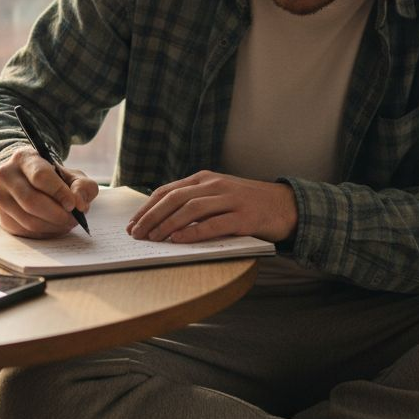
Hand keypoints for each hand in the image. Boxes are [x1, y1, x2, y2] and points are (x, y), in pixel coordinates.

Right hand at [0, 147, 98, 238]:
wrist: (29, 182)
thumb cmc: (54, 178)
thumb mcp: (73, 175)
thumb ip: (83, 186)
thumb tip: (79, 204)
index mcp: (24, 158)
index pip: (40, 176)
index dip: (59, 192)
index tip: (73, 205)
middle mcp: (6, 175)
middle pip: (31, 201)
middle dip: (57, 214)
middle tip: (73, 219)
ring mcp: (0, 197)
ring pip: (28, 220)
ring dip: (53, 226)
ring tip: (67, 223)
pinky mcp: (2, 217)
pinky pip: (25, 231)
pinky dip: (45, 233)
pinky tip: (54, 226)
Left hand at [126, 170, 296, 243]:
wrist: (286, 205)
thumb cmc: (248, 203)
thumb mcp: (219, 194)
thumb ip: (195, 200)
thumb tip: (161, 218)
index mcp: (205, 178)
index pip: (168, 190)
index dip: (147, 207)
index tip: (132, 224)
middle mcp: (216, 185)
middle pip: (175, 198)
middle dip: (151, 217)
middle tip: (136, 234)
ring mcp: (231, 199)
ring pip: (191, 209)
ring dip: (167, 224)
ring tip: (153, 239)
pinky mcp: (244, 217)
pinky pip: (213, 224)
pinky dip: (193, 232)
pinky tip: (178, 240)